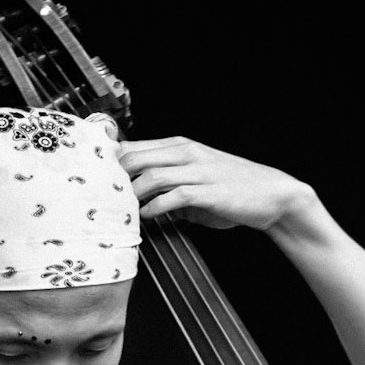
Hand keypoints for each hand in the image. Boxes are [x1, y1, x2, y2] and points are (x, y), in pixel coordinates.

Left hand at [117, 136, 316, 233]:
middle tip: (101, 200)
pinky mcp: (207, 191)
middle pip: (134, 157)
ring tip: (120, 212)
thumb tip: (141, 199)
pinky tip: (145, 218)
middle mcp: (185, 153)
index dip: (109, 161)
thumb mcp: (196, 179)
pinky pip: (172, 196)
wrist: (272, 194)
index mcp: (179, 146)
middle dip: (113, 179)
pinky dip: (154, 208)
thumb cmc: (233, 190)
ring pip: (150, 176)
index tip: (92, 179)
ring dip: (131, 196)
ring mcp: (197, 170)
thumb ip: (168, 185)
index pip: (133, 146)